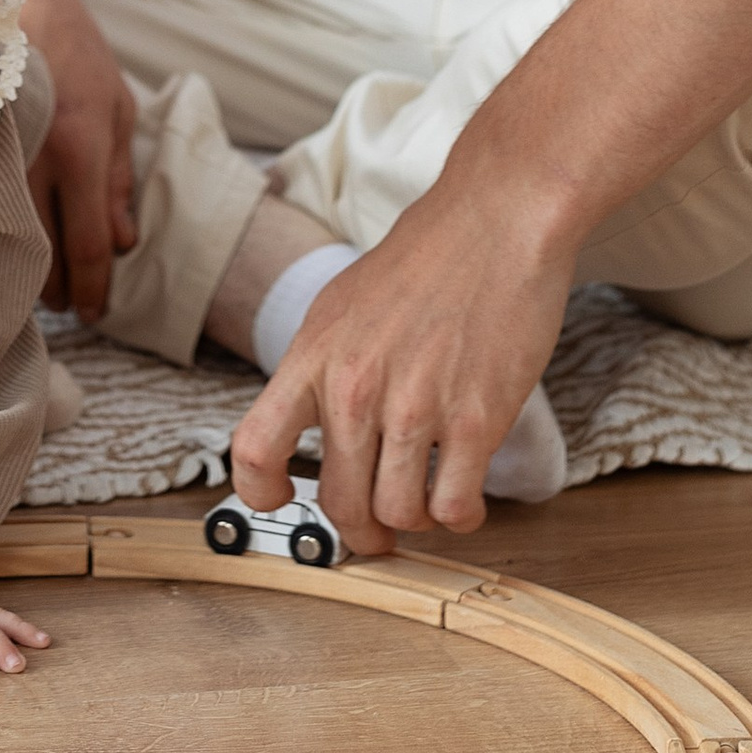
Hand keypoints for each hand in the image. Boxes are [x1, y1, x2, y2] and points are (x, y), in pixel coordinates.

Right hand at [15, 0, 136, 323]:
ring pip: (3, 237)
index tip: (95, 313)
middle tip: (67, 304)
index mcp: (82, 147)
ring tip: (36, 285)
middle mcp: (35, 154)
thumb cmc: (75, 48)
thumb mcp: (118, 106)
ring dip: (21, 271)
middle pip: (42, 253)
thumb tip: (124, 242)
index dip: (93, 289)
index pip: (90, 243)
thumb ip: (120, 177)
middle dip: (57, 290)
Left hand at [231, 167, 574, 557]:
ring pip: (396, 515)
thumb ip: (323, 367)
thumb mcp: (343, 306)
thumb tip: (312, 425)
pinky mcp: (475, 421)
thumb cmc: (426, 259)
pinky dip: (458, 517)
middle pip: (337, 502)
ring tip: (427, 502)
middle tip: (378, 531)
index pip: (255, 448)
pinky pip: (453, 508)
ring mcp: (415, 408)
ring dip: (413, 521)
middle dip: (359, 530)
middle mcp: (355, 388)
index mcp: (314, 357)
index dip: (261, 492)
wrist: (496, 222)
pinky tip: (464, 499)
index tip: (285, 499)